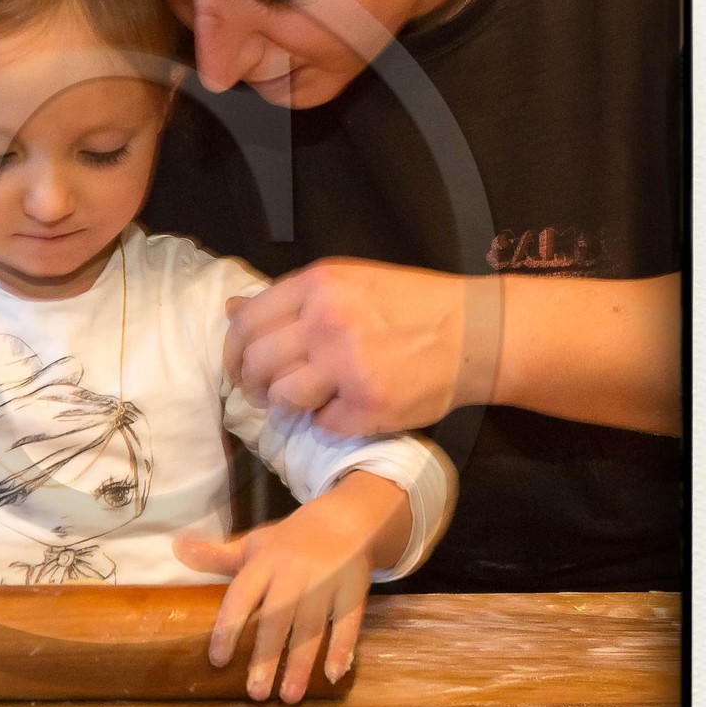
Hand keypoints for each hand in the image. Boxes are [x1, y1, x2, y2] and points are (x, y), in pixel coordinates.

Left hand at [173, 513, 373, 705]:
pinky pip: (347, 622)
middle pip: (276, 619)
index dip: (228, 628)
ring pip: (311, 627)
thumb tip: (176, 547)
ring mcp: (325, 582)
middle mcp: (293, 574)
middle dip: (266, 657)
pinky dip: (341, 648)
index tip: (217, 660)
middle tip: (255, 693)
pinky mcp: (353, 589)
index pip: (241, 597)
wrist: (345, 520)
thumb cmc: (290, 540)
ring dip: (300, 663)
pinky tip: (333, 675)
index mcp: (264, 563)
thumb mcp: (253, 544)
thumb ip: (216, 556)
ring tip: (288, 696)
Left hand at [224, 260, 496, 436]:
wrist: (475, 332)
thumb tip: (230, 310)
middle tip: (266, 392)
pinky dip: (328, 422)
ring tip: (307, 400)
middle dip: (253, 384)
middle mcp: (326, 321)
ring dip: (287, 405)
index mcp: (318, 284)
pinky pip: (321, 424)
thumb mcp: (348, 282)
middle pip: (256, 363)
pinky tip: (345, 408)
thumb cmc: (409, 304)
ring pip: (281, 398)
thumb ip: (290, 298)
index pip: (246, 322)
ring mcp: (346, 365)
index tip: (243, 364)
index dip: (235, 350)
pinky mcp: (367, 405)